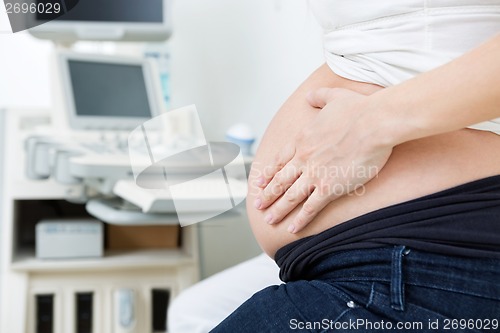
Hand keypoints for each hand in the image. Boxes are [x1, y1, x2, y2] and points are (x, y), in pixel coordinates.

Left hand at [254, 87, 392, 232]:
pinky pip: (311, 207)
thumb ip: (319, 96)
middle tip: (258, 206)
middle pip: (280, 181)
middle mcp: (304, 158)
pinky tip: (292, 228)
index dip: (267, 173)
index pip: (279, 160)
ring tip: (269, 220)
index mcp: (302, 139)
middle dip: (267, 195)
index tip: (259, 183)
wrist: (374, 123)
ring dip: (278, 209)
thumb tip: (310, 95)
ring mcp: (315, 174)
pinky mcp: (330, 187)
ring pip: (290, 196)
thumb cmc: (358, 110)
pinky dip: (300, 219)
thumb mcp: (334, 96)